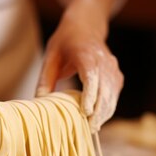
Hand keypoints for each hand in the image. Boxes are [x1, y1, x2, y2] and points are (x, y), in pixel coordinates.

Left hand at [36, 5, 122, 132]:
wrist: (86, 26)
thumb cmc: (65, 41)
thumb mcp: (50, 56)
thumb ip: (46, 79)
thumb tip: (39, 102)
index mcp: (86, 54)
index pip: (91, 76)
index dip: (90, 95)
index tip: (86, 112)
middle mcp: (103, 60)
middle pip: (104, 89)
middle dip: (98, 111)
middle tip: (88, 129)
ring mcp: (112, 68)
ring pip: (112, 94)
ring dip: (104, 113)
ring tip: (92, 129)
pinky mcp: (116, 75)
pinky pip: (114, 95)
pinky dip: (108, 108)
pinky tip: (99, 120)